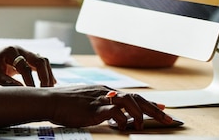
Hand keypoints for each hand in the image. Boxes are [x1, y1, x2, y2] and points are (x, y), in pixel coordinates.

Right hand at [48, 85, 172, 129]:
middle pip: (136, 98)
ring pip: (129, 102)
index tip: (162, 108)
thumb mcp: (85, 101)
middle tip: (169, 119)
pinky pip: (116, 113)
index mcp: (104, 90)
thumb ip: (99, 105)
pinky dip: (123, 120)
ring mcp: (101, 100)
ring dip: (140, 114)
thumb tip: (111, 114)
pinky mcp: (95, 109)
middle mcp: (106, 92)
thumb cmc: (64, 103)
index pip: (132, 95)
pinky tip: (124, 128)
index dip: (148, 103)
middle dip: (154, 109)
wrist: (50, 100)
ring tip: (145, 126)